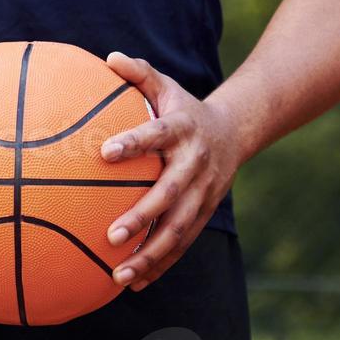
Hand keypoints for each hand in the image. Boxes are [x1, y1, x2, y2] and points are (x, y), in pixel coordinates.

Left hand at [100, 52, 243, 290]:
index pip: (157, 134)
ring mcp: (203, 192)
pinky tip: (134, 282)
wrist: (234, 132)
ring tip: (118, 275)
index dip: (134, 142)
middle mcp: (195, 163)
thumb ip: (138, 73)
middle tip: (111, 235)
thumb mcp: (166, 85)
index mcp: (182, 129)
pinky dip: (161, 264)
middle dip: (142, 216)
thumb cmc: (183, 108)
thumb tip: (109, 57)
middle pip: (170, 193)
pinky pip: (182, 243)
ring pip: (178, 228)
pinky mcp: (205, 213)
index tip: (104, 152)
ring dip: (150, 254)